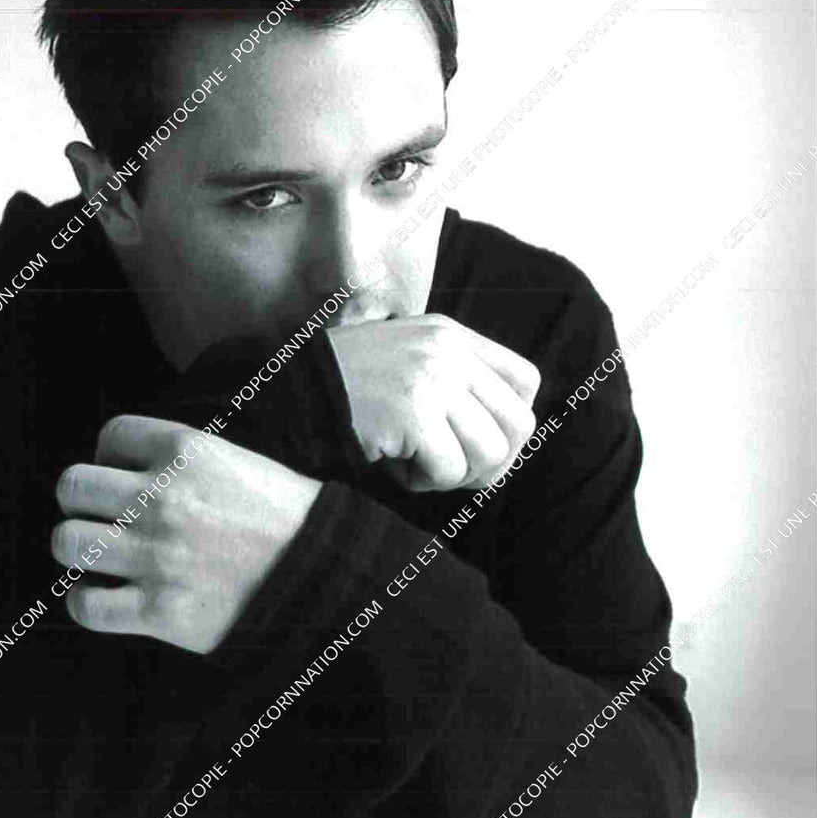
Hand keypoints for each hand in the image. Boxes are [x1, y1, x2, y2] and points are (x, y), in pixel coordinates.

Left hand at [51, 415, 322, 654]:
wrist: (327, 575)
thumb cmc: (284, 517)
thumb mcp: (234, 460)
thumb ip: (177, 457)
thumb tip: (123, 467)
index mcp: (185, 452)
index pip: (110, 434)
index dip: (108, 455)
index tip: (121, 476)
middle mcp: (163, 499)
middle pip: (71, 486)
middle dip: (79, 502)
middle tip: (98, 517)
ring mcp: (158, 556)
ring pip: (66, 543)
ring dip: (77, 550)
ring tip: (97, 557)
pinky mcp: (160, 610)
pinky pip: (86, 607)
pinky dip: (84, 603)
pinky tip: (102, 597)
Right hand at [326, 314, 540, 491]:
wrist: (292, 392)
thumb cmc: (346, 388)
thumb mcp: (404, 361)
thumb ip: (452, 380)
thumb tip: (504, 439)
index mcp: (450, 335)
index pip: (524, 380)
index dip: (512, 423)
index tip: (480, 443)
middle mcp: (447, 350)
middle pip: (518, 422)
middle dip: (492, 462)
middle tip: (454, 473)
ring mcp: (431, 377)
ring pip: (489, 452)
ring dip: (455, 475)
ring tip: (418, 467)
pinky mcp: (412, 410)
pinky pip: (448, 469)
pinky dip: (424, 482)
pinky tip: (395, 468)